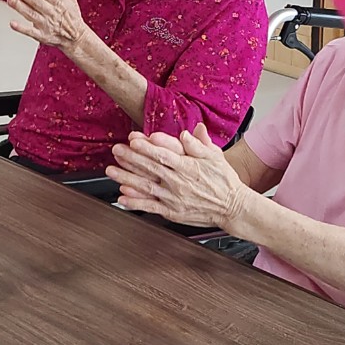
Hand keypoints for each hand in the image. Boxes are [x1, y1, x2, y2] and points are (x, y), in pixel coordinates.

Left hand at [6, 0, 87, 50]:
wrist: (75, 36)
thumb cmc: (70, 14)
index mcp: (60, 2)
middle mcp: (52, 13)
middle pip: (37, 2)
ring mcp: (46, 25)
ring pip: (32, 14)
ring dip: (20, 7)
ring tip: (11, 0)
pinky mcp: (42, 36)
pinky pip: (30, 32)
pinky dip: (21, 28)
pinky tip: (12, 23)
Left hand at [106, 124, 246, 227]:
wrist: (232, 207)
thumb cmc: (224, 180)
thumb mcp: (215, 156)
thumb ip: (199, 144)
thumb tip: (187, 133)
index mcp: (188, 166)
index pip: (164, 154)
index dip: (147, 148)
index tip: (133, 140)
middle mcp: (179, 182)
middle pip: (150, 168)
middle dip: (130, 159)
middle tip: (116, 150)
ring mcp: (174, 198)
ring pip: (146, 187)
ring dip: (126, 178)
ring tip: (111, 171)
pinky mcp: (173, 211)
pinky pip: (151, 206)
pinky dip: (135, 203)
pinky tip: (122, 198)